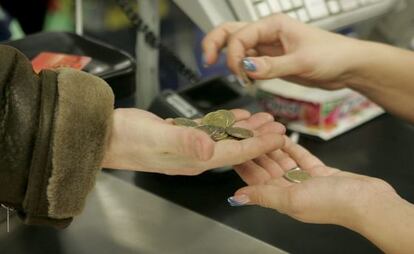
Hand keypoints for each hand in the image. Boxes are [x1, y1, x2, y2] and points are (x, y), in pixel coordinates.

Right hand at [102, 108, 285, 174]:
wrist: (105, 136)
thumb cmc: (127, 139)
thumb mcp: (157, 137)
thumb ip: (184, 141)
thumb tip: (208, 147)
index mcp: (194, 159)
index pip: (235, 152)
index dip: (259, 144)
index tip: (278, 137)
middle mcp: (194, 156)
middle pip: (235, 147)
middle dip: (258, 138)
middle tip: (278, 127)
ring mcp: (188, 147)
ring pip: (225, 138)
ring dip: (245, 129)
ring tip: (263, 119)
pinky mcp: (180, 136)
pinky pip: (209, 131)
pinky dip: (224, 123)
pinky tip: (234, 116)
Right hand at [202, 14, 366, 89]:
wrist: (347, 67)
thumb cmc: (333, 55)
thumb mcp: (302, 62)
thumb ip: (272, 66)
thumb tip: (247, 67)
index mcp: (274, 25)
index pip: (240, 35)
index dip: (233, 54)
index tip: (237, 72)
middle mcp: (268, 34)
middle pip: (231, 32)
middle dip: (215, 44)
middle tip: (207, 61)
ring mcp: (268, 48)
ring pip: (237, 48)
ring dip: (228, 59)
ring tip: (230, 74)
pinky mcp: (271, 61)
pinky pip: (249, 62)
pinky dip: (241, 70)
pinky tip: (244, 79)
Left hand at [230, 136, 396, 227]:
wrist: (367, 201)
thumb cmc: (331, 203)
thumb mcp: (291, 198)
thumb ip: (263, 196)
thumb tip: (237, 197)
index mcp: (280, 198)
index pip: (255, 178)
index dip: (244, 162)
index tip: (234, 146)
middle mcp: (290, 190)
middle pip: (267, 167)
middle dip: (258, 149)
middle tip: (248, 131)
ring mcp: (304, 180)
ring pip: (282, 160)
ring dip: (273, 146)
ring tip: (263, 129)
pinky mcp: (319, 172)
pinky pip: (300, 157)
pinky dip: (291, 148)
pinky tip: (283, 137)